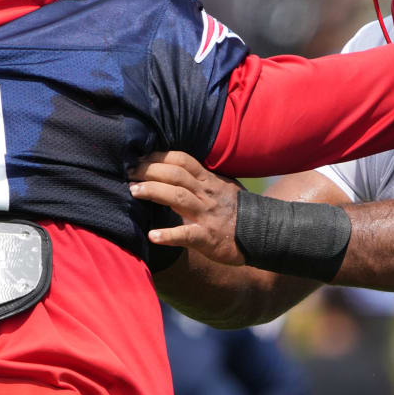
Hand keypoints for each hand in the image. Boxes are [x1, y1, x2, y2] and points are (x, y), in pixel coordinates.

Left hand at [128, 151, 246, 265]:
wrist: (264, 233)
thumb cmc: (238, 211)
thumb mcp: (223, 187)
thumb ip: (202, 179)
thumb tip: (177, 169)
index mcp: (209, 181)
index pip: (182, 160)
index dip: (159, 156)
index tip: (139, 158)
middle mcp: (207, 194)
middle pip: (175, 174)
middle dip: (150, 170)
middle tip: (128, 172)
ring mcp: (207, 215)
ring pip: (178, 197)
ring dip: (154, 192)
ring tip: (133, 192)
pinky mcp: (209, 237)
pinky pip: (187, 234)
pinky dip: (169, 235)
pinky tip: (152, 236)